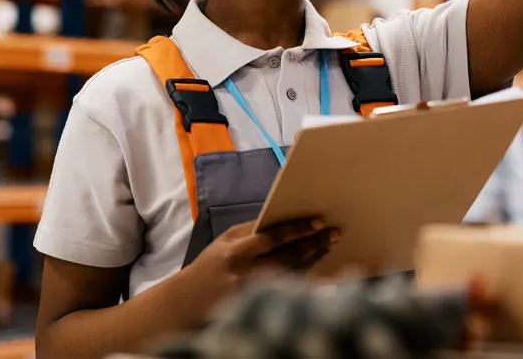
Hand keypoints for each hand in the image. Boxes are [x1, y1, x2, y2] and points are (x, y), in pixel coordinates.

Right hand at [182, 218, 338, 317]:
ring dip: (314, 258)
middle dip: (314, 244)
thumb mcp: (226, 241)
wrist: (188, 301)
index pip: (272, 238)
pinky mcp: (259, 305)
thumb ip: (252, 230)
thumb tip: (285, 217)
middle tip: (334, 233)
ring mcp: (254, 293)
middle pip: (288, 257)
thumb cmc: (212, 265)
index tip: (318, 222)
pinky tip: (319, 268)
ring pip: (293, 274)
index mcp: (236, 253)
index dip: (297, 230)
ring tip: (329, 245)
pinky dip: (307, 277)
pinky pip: (290, 289)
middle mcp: (245, 274)